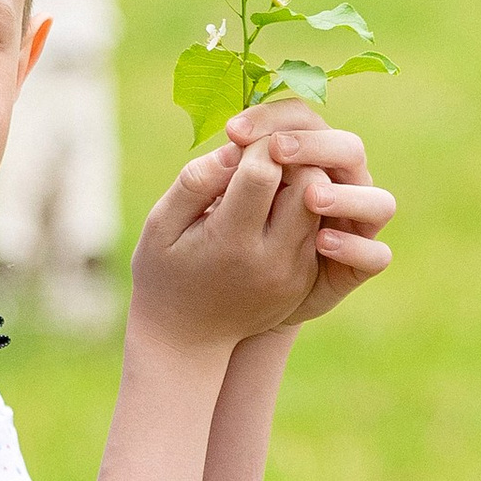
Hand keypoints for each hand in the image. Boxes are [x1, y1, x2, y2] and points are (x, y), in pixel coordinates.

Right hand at [126, 129, 323, 353]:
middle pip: (306, 184)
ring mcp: (293, 272)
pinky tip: (272, 209)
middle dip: (288, 159)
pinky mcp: (304, 279)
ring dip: (299, 182)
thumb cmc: (164, 273)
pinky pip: (317, 228)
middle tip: (263, 155)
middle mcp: (271, 259)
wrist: (186, 338)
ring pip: (319, 204)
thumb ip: (195, 183)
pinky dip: (301, 209)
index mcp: (231, 240)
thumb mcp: (161, 225)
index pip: (263, 172)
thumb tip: (235, 148)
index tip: (239, 141)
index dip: (254, 146)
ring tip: (268, 181)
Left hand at [224, 98, 394, 324]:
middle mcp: (337, 184)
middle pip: (349, 149)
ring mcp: (353, 225)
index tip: (233, 131)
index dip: (273, 119)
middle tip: (275, 150)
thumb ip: (206, 179)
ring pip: (378, 202)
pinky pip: (376, 256)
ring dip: (346, 196)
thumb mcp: (197, 210)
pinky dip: (354, 247)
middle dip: (315, 145)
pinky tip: (321, 244)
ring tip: (311, 198)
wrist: (228, 302)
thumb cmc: (214, 241)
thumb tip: (227, 152)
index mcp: (301, 157)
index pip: (303, 120)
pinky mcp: (356, 267)